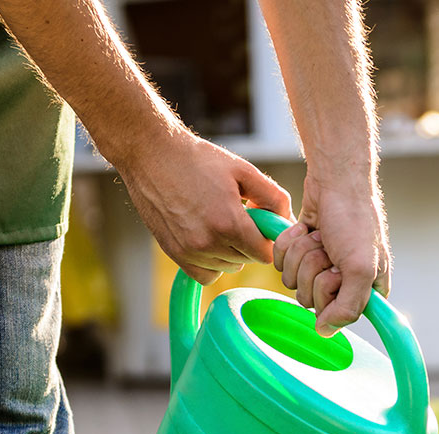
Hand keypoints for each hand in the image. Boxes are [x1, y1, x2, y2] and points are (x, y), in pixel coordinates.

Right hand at [117, 129, 292, 283]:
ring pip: (228, 267)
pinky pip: (207, 275)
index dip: (268, 239)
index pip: (265, 254)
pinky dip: (212, 263)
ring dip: (230, 251)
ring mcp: (190, 251)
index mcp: (229, 222)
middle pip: (247, 260)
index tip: (261, 225)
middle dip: (250, 241)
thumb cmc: (198, 159)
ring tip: (219, 221)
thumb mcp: (242, 170)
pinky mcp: (175, 254)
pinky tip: (208, 239)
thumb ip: (272, 197)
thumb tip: (288, 221)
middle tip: (238, 216)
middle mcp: (208, 242)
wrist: (151, 154)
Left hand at [273, 173, 390, 335]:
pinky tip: (306, 229)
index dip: (331, 293)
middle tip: (329, 249)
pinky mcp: (301, 252)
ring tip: (320, 236)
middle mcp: (344, 283)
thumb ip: (348, 308)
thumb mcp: (360, 268)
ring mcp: (320, 267)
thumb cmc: (354, 220)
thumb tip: (324, 332)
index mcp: (366, 290)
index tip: (339, 273)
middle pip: (310, 299)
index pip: (337, 314)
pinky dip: (289, 244)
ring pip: (294, 281)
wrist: (335, 179)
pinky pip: (282, 262)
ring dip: (302, 254)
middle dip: (313, 269)